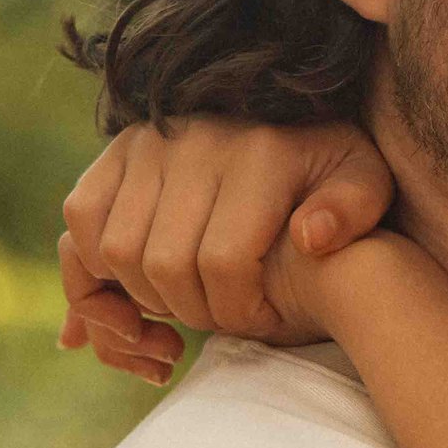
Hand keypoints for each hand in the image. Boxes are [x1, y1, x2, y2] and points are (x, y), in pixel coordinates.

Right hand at [57, 117, 394, 382]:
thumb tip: (309, 238)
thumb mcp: (367, 184)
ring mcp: (148, 140)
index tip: (257, 323)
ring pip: (112, 248)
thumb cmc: (330, 172)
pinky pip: (80, 217)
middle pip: (160, 263)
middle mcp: (195, 139)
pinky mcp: (117, 150)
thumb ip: (353, 210)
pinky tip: (132, 294)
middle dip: (188, 312)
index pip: (222, 262)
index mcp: (260, 152)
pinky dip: (94, 266)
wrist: (291, 122)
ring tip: (177, 316)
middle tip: (215, 324)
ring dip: (136, 299)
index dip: (234, 311)